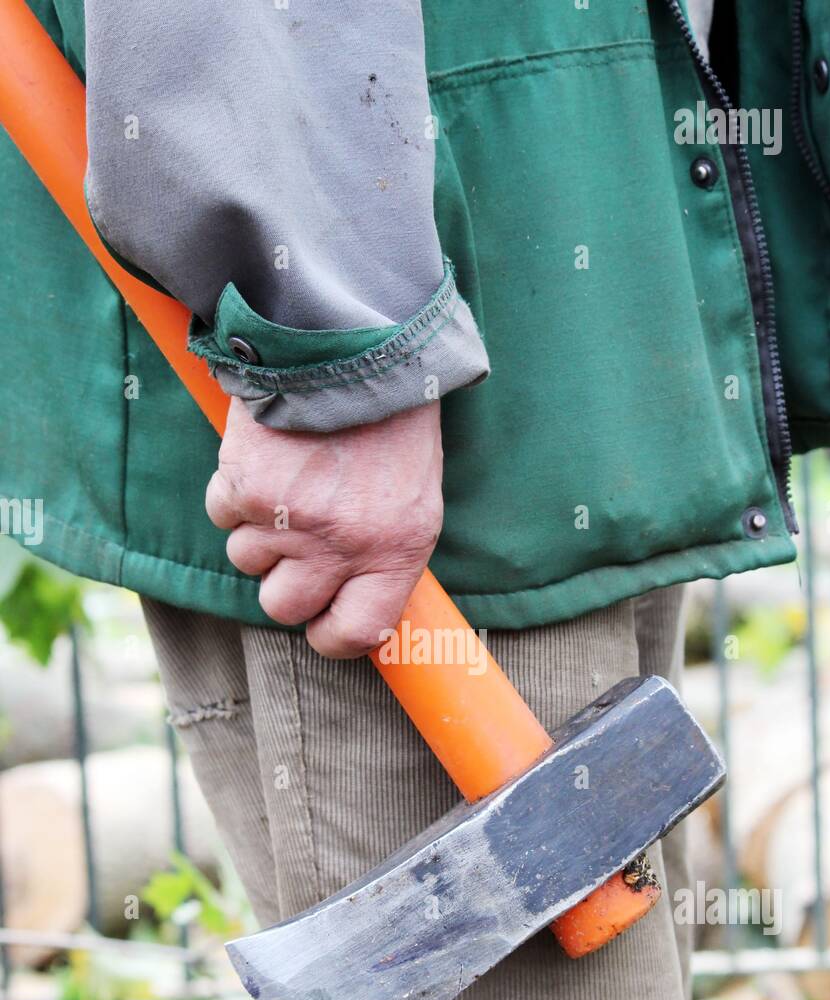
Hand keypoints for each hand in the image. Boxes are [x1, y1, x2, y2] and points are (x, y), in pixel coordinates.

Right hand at [206, 397, 442, 657]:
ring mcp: (288, 517)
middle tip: (297, 545)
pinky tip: (265, 459)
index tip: (323, 622)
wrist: (351, 341)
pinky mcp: (244, 484)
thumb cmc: (391, 422)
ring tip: (290, 481)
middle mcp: (340, 544)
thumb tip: (353, 608)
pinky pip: (222, 512)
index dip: (331, 635)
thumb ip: (384, 556)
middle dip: (283, 581)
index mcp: (395, 550)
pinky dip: (234, 491)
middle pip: (283, 606)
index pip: (355, 633)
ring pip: (246, 559)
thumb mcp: (414, 498)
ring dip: (258, 530)